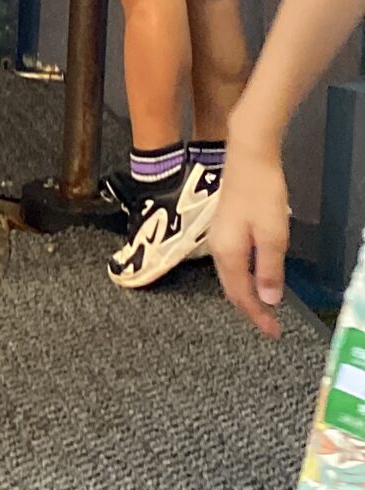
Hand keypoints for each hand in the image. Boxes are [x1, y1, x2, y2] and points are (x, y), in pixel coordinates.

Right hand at [211, 139, 289, 338]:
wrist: (248, 158)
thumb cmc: (261, 194)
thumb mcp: (273, 235)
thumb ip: (269, 270)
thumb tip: (268, 300)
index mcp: (227, 254)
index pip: (241, 296)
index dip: (257, 316)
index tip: (273, 331)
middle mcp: (217, 249)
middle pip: (232, 289)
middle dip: (251, 309)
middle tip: (270, 325)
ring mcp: (218, 238)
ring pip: (231, 277)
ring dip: (247, 294)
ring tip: (265, 307)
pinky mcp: (223, 228)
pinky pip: (232, 264)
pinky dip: (244, 278)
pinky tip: (256, 277)